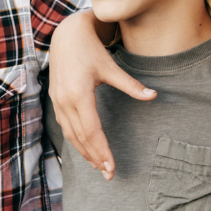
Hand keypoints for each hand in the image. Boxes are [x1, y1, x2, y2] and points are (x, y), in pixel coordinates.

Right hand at [48, 10, 153, 178]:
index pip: (92, 131)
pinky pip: (66, 127)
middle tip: (109, 175)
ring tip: (99, 167)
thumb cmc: (91, 50)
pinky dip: (76, 141)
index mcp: (79, 94)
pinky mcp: (56, 101)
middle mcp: (65, 101)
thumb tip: (153, 96)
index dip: (102, 151)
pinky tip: (86, 149)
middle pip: (81, 138)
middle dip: (95, 158)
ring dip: (85, 153)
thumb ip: (131, 85)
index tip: (112, 167)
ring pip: (71, 135)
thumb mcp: (112, 67)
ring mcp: (57, 102)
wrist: (66, 35)